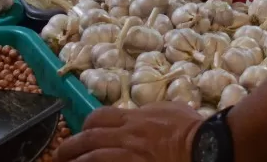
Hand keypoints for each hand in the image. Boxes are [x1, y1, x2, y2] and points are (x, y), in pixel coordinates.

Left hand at [56, 103, 202, 161]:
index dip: (86, 126)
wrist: (205, 146)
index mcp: (135, 118)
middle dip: (70, 146)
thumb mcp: (170, 110)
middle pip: (88, 138)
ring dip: (75, 161)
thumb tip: (145, 114)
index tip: (83, 133)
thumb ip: (151, 112)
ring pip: (91, 157)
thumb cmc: (193, 128)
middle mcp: (126, 136)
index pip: (99, 117)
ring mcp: (128, 155)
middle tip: (61, 155)